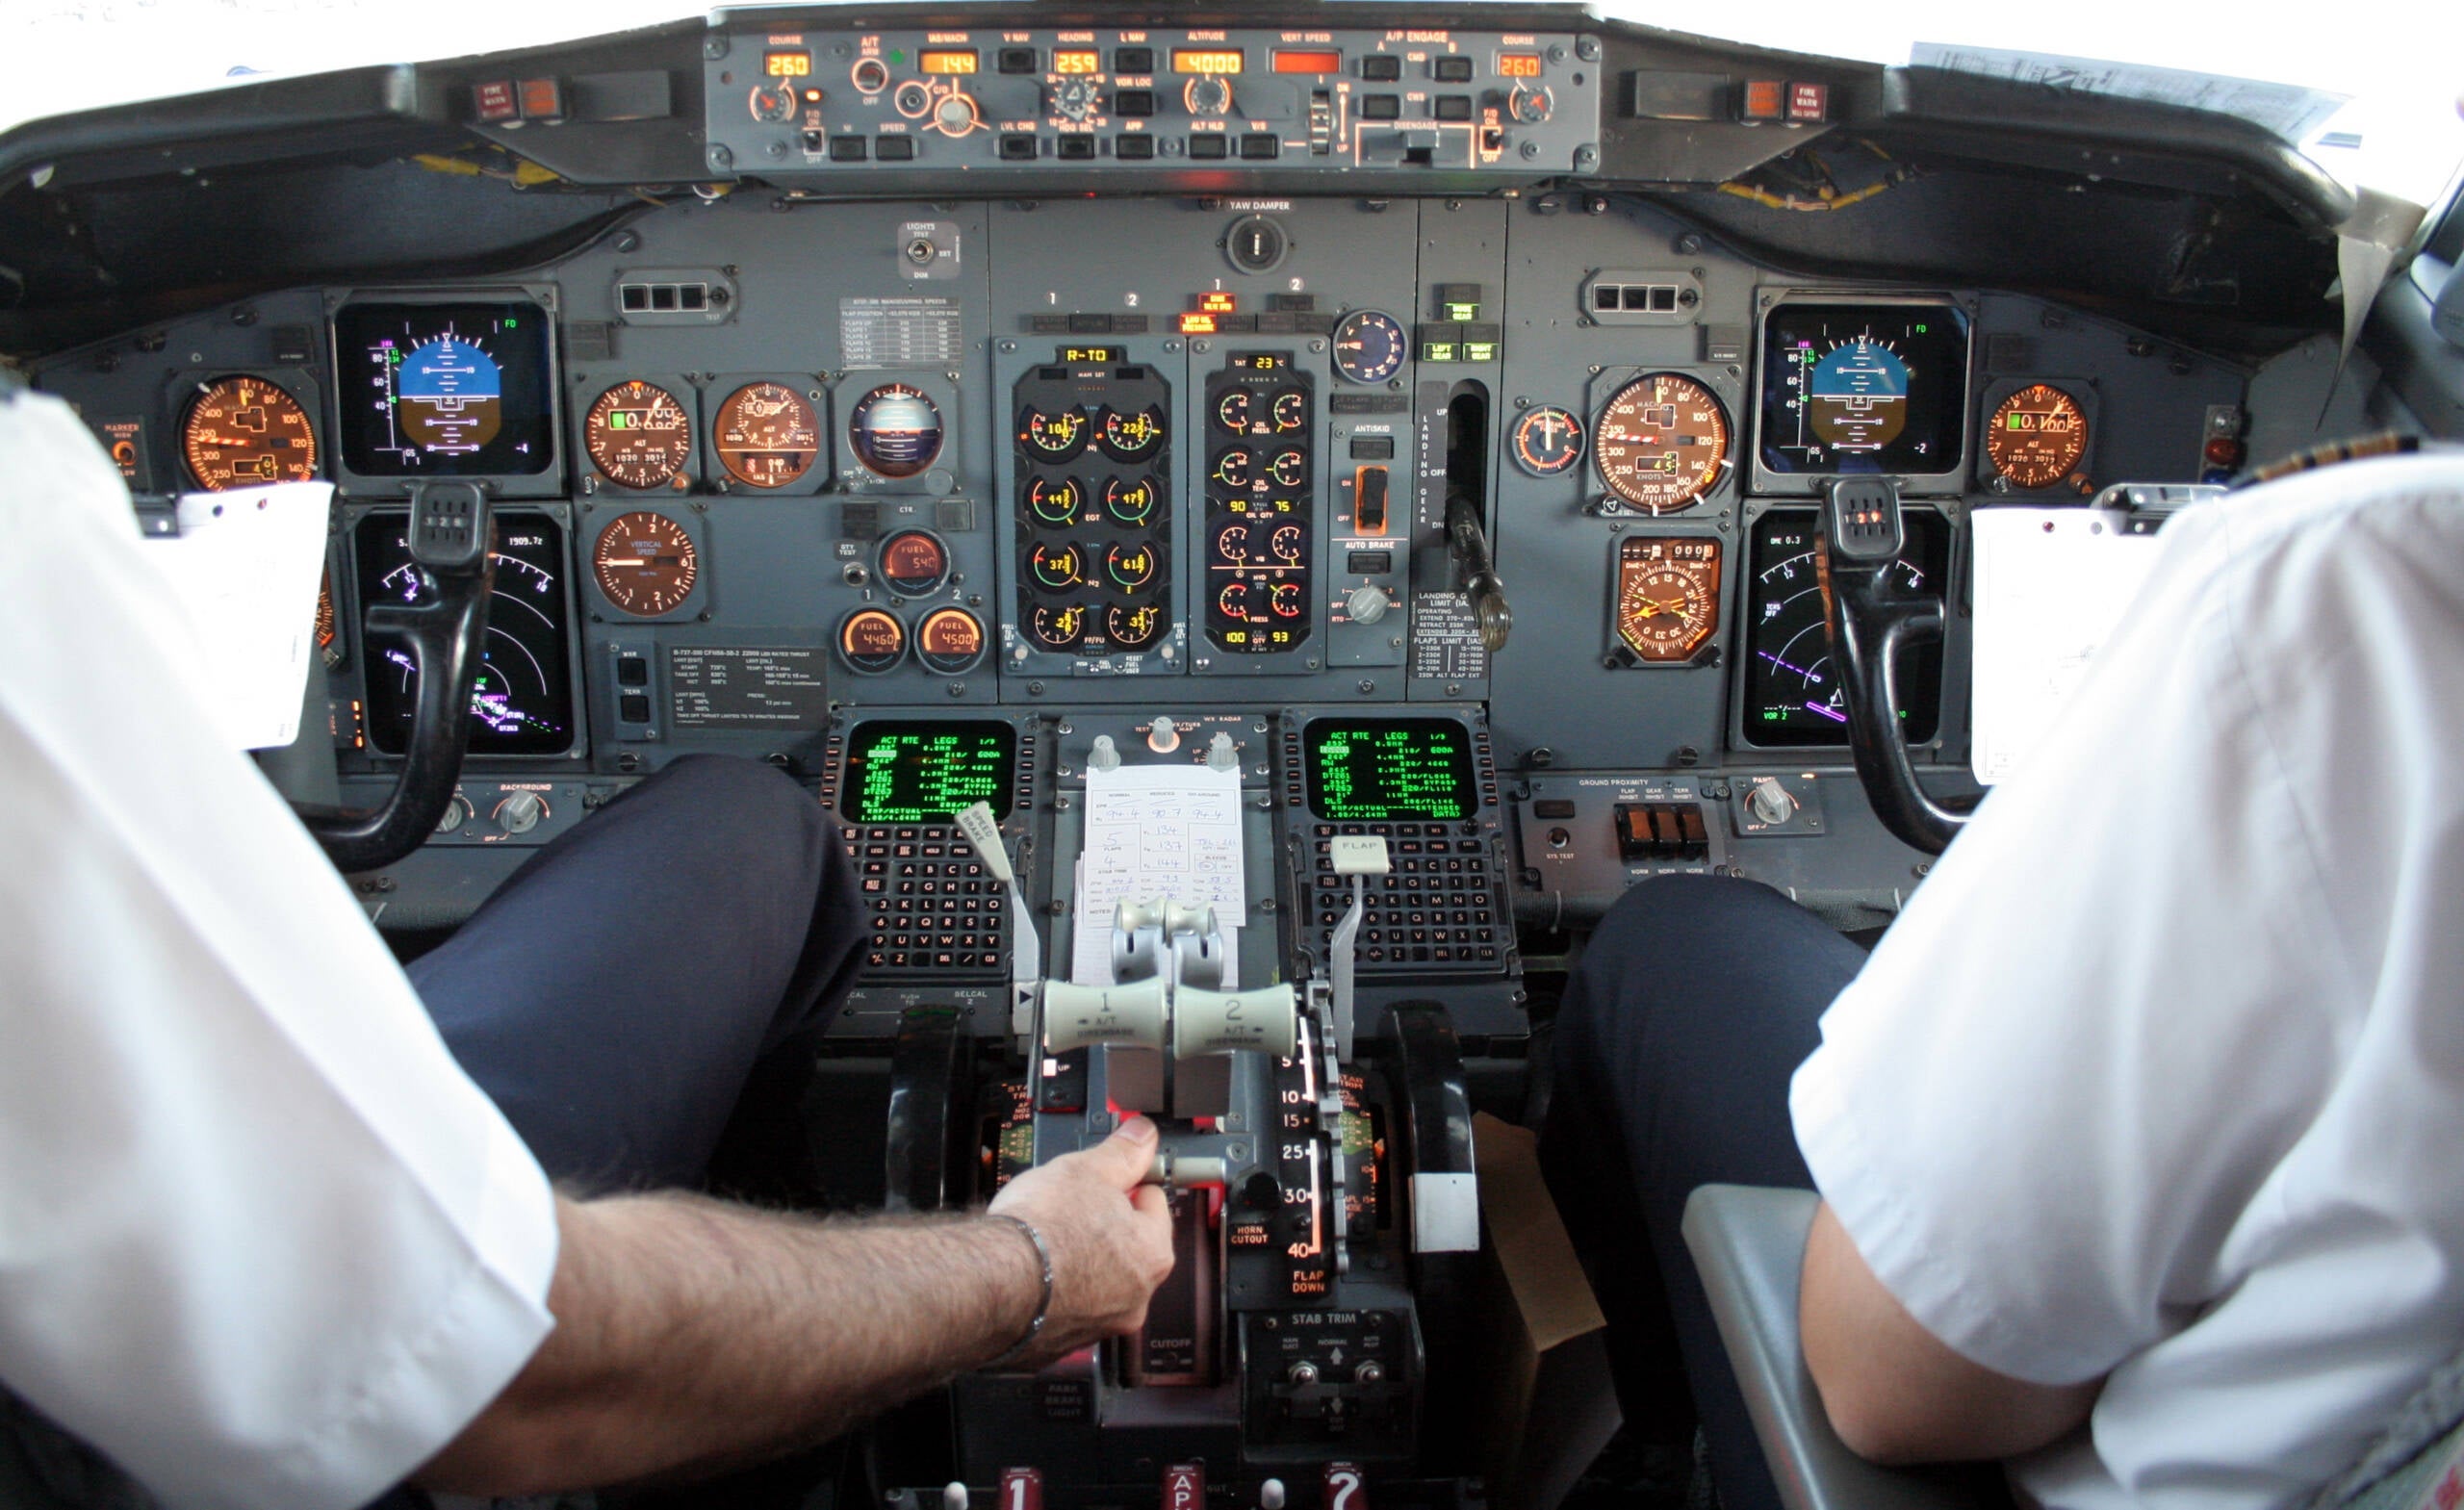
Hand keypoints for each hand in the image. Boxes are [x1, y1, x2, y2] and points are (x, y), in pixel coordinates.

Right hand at [988, 1117, 1174, 1356]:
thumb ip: (1122, 1153)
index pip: (1153, 1204)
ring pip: (1096, 1280)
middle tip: (1070, 1208)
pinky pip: (1064, 1308)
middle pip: (1126, 1247)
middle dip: (1102, 1226)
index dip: (1125, 1185)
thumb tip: (1142, 1136)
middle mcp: (1134, 1298)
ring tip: (1045, 1239)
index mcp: (1152, 1253)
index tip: (1106, 1181)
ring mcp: (1097, 1325)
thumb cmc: (1040, 1231)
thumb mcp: (1086, 1170)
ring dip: (1078, 1261)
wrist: (988, 1282)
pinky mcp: (1059, 1343)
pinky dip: (1053, 1292)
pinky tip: (1032, 1273)